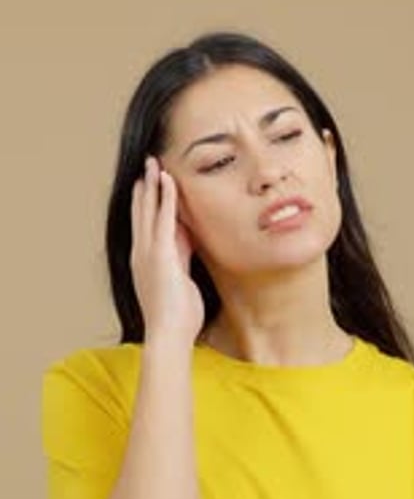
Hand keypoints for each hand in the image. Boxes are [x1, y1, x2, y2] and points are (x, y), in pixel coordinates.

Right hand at [130, 156, 204, 343]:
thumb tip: (188, 247)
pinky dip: (165, 197)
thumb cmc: (177, 319)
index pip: (146, 227)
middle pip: (141, 213)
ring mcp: (149, 252)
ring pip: (148, 210)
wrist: (168, 334)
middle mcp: (142, 254)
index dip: (147, 205)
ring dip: (151, 185)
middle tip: (146, 167)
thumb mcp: (181, 283)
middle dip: (144, 189)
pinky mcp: (161, 253)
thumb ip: (182, 262)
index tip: (149, 186)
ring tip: (152, 163)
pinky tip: (167, 179)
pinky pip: (164, 218)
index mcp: (147, 262)